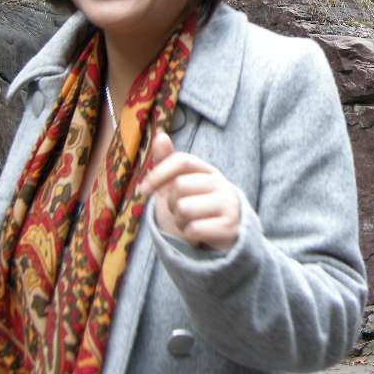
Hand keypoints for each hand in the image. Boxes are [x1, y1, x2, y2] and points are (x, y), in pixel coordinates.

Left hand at [137, 130, 241, 250]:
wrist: (222, 239)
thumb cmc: (196, 209)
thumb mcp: (179, 185)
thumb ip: (168, 161)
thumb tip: (160, 134)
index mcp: (208, 171)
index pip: (182, 160)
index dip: (158, 173)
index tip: (143, 191)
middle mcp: (222, 183)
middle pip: (179, 186)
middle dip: (171, 204)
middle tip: (181, 213)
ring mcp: (229, 204)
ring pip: (184, 208)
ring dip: (179, 222)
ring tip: (190, 224)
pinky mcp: (229, 227)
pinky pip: (193, 229)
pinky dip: (189, 237)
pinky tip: (199, 237)